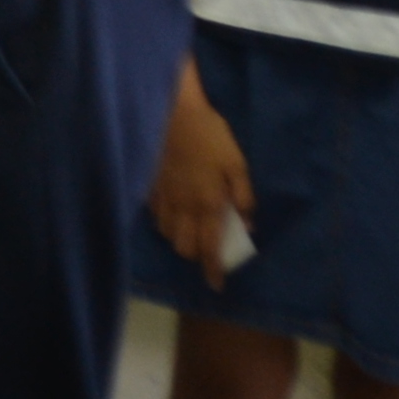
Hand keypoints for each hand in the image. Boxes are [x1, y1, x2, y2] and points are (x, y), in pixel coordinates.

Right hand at [149, 72, 255, 288]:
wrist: (175, 112)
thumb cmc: (211, 136)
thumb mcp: (237, 164)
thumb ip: (243, 197)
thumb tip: (248, 226)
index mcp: (207, 205)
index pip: (209, 248)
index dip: (213, 270)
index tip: (217, 285)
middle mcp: (183, 208)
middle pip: (183, 248)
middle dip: (195, 255)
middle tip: (206, 248)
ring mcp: (163, 198)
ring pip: (166, 235)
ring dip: (179, 239)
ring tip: (189, 231)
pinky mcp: (150, 186)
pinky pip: (155, 216)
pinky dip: (164, 222)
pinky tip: (172, 213)